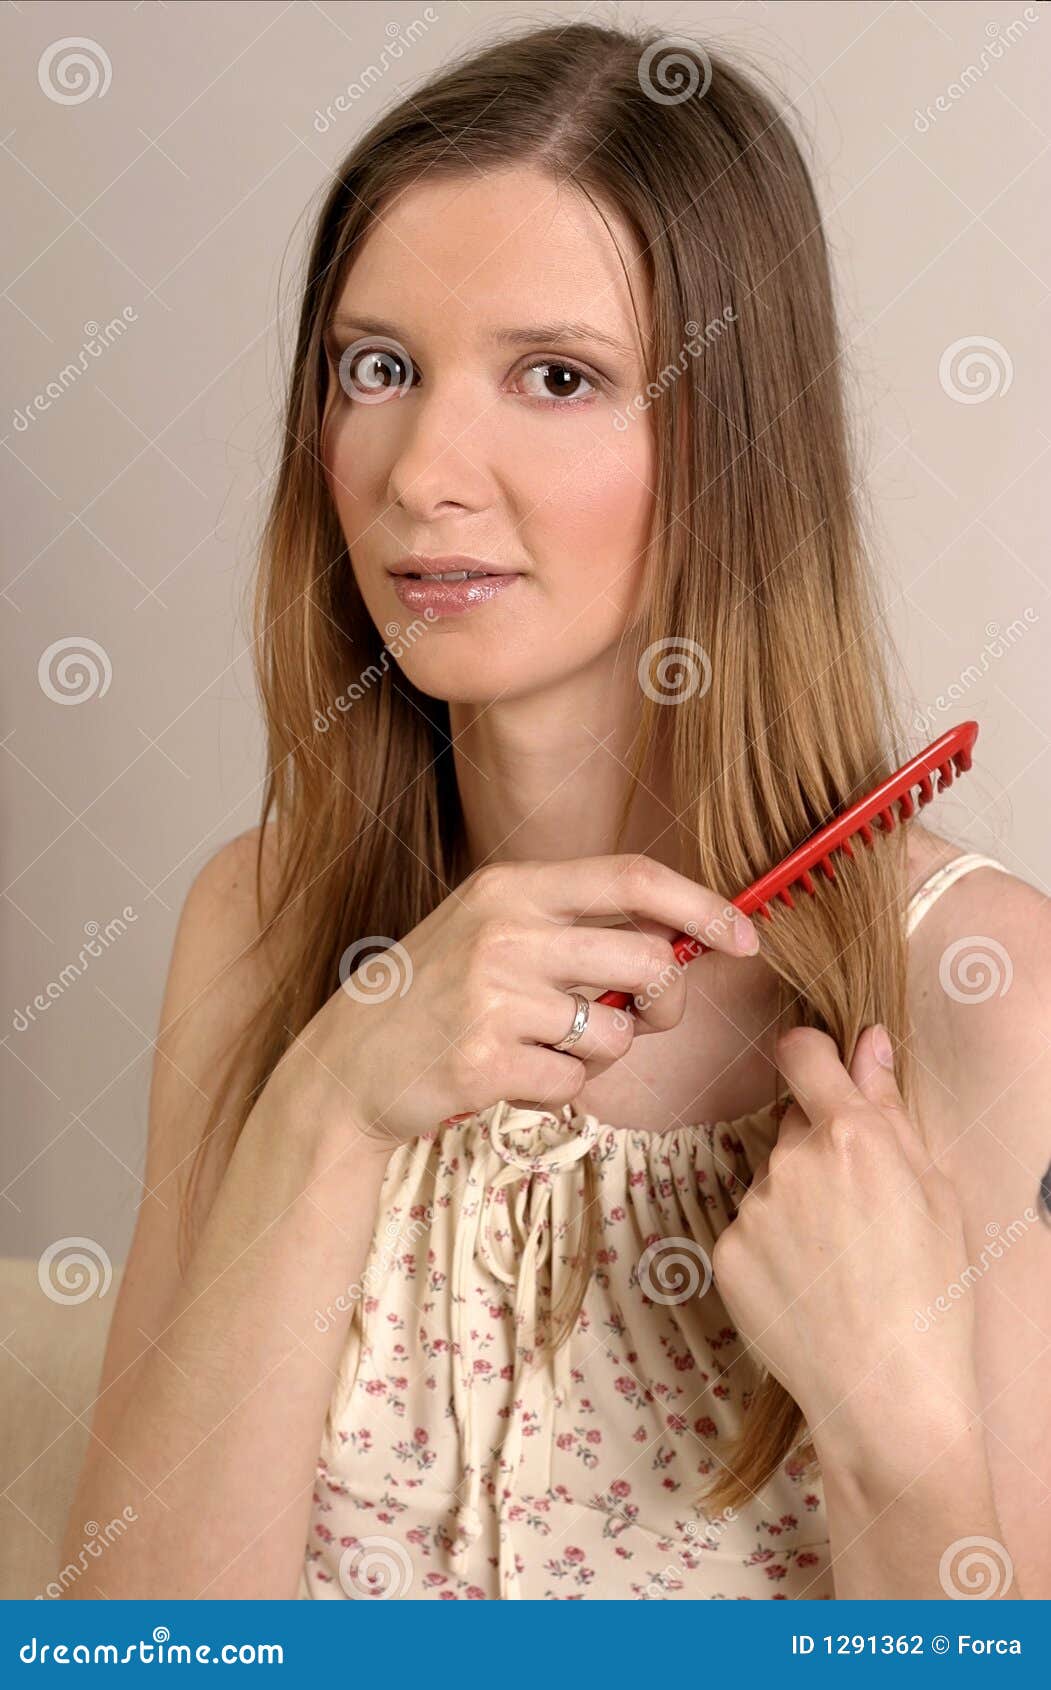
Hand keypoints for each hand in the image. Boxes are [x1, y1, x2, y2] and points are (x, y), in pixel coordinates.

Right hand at [272, 853, 758, 1147]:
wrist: (346, 1065)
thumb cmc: (436, 997)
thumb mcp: (493, 931)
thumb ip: (575, 928)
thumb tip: (681, 941)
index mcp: (513, 886)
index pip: (633, 877)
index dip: (702, 905)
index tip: (744, 935)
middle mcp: (505, 931)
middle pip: (646, 961)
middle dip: (666, 1003)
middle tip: (641, 1020)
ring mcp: (492, 996)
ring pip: (617, 1035)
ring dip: (601, 1057)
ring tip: (544, 1050)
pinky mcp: (484, 1062)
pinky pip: (575, 1085)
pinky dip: (559, 1092)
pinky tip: (511, 1078)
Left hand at [711, 1024, 981, 1456]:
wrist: (887, 1396)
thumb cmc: (930, 1294)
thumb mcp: (935, 1193)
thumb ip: (891, 1109)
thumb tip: (868, 1040)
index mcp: (852, 1136)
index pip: (803, 1053)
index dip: (812, 1057)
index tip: (823, 1075)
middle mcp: (792, 1162)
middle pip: (793, 1128)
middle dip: (819, 1151)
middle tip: (860, 1214)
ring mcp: (752, 1208)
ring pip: (772, 1182)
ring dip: (797, 1204)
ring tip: (839, 1266)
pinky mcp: (725, 1252)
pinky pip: (749, 1229)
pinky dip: (772, 1249)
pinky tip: (809, 1289)